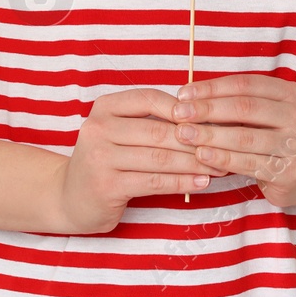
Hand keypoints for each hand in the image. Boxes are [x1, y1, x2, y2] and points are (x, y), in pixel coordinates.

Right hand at [56, 88, 229, 234]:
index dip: (183, 108)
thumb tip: (202, 117)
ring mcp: (100, 158)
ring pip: (160, 157)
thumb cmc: (106, 161)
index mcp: (104, 107)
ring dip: (195, 162)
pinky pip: (155, 182)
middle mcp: (98, 128)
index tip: (211, 118)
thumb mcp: (119, 131)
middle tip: (226, 145)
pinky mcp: (107, 186)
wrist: (69, 197)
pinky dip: (183, 182)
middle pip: (159, 130)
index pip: (150, 99)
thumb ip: (149, 121)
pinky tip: (202, 181)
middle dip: (196, 139)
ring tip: (220, 166)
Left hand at [172, 74, 295, 207]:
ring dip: (210, 134)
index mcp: (288, 93)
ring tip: (182, 134)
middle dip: (207, 109)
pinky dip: (222, 158)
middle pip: (244, 107)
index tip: (183, 93)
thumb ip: (235, 103)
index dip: (212, 88)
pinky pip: (249, 163)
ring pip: (245, 137)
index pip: (245, 84)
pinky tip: (201, 155)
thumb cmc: (273, 138)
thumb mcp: (263, 114)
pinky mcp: (289, 172)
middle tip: (178, 113)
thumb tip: (188, 97)